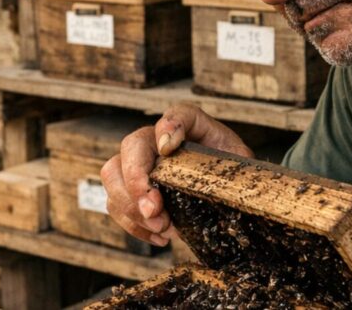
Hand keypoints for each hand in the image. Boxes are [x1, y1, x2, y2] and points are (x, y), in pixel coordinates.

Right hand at [100, 103, 252, 245]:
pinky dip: (133, 225)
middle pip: (132, 145)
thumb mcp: (239, 166)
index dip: (169, 126)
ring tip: (161, 227)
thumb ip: (234, 167)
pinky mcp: (130, 188)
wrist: (221, 194)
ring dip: (131, 206)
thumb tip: (220, 184)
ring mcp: (140, 162)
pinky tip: (159, 236)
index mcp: (191, 127)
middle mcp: (158, 139)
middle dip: (137, 181)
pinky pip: (115, 203)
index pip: (178, 115)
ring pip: (112, 173)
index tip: (167, 147)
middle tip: (154, 211)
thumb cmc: (228, 175)